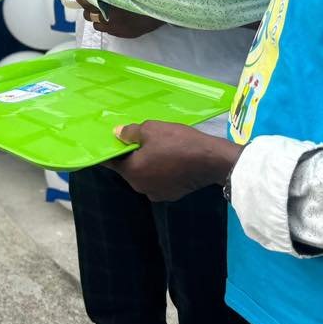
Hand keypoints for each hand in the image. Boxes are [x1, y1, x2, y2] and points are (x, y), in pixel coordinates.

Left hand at [73, 0, 163, 38]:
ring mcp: (118, 28)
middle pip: (89, 15)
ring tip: (102, 10)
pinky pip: (108, 30)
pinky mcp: (125, 34)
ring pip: (97, 25)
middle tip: (91, 0)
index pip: (87, 2)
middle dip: (88, 8)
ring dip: (97, 18)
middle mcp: (112, 18)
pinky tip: (113, 18)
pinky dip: (107, 24)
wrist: (165, 8)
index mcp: (111, 4)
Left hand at [107, 121, 240, 201]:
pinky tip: (170, 159)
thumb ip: (130, 133)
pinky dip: (160, 171)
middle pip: (129, 169)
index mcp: (132, 172)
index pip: (111, 162)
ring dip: (147, 164)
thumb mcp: (151, 129)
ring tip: (159, 147)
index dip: (110, 151)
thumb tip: (117, 134)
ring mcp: (156, 193)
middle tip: (140, 139)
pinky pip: (158, 180)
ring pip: (144, 175)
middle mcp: (140, 187)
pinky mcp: (171, 195)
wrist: (212, 160)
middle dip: (132, 155)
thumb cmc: (178, 142)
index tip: (110, 142)